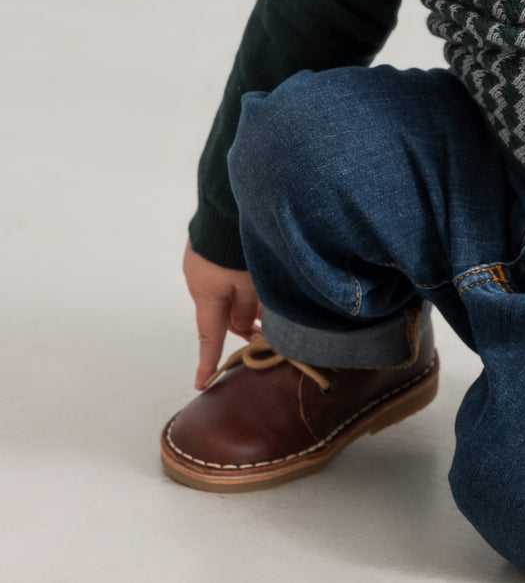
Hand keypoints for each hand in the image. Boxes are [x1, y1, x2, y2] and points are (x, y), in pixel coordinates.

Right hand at [183, 239, 260, 389]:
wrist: (225, 200)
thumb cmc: (238, 243)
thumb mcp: (250, 282)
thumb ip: (248, 309)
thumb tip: (243, 327)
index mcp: (205, 293)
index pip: (208, 335)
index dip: (208, 361)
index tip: (201, 383)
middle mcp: (198, 280)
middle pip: (220, 312)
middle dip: (242, 323)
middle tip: (266, 331)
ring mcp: (200, 261)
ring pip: (223, 291)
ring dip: (242, 301)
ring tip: (267, 304)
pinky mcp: (207, 245)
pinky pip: (221, 273)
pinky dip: (236, 282)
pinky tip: (254, 277)